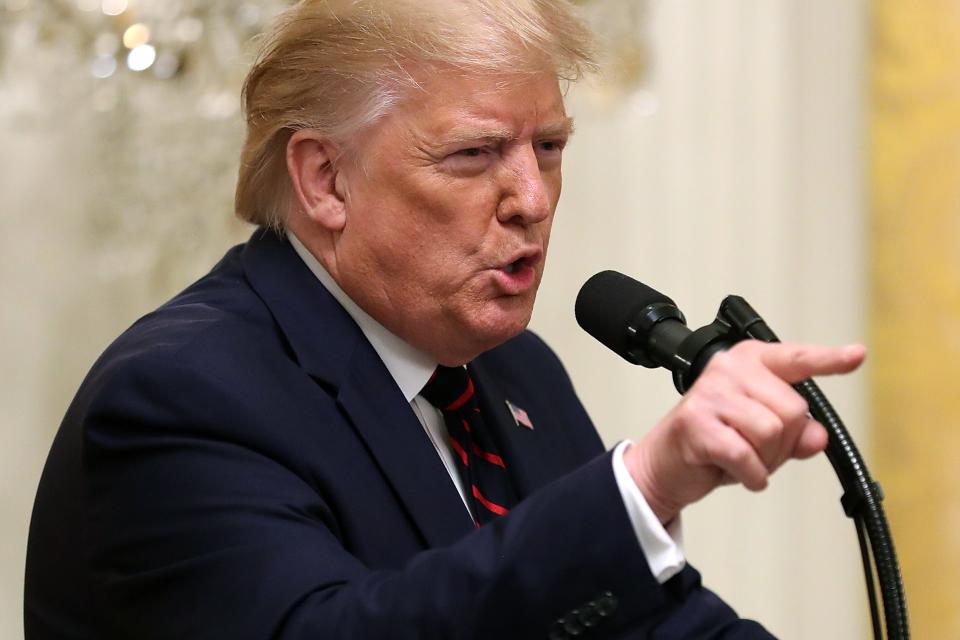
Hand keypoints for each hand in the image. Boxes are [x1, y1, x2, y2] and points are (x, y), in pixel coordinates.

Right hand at [623, 340, 865, 524]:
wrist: (665, 465)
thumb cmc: (714, 444)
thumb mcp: (762, 438)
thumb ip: (795, 433)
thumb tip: (818, 437)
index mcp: (748, 362)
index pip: (796, 359)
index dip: (829, 360)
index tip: (856, 355)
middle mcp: (729, 369)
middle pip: (793, 410)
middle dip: (784, 443)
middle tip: (756, 451)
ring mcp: (711, 393)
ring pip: (773, 432)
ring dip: (766, 460)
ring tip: (743, 460)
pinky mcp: (697, 422)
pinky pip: (746, 455)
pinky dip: (750, 475)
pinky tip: (739, 473)